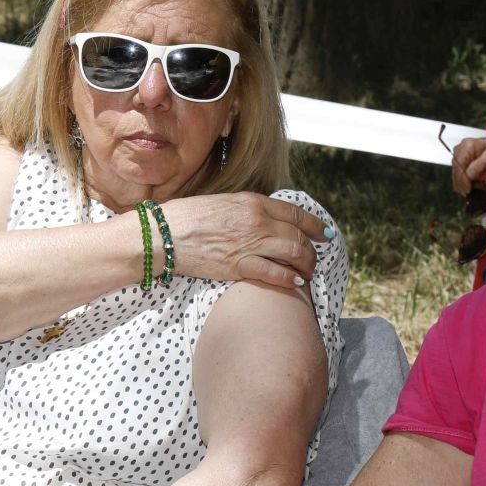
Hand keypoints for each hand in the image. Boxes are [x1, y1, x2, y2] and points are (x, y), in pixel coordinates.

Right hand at [158, 193, 328, 289]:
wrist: (161, 235)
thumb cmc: (186, 218)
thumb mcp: (222, 202)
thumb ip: (247, 209)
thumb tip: (265, 217)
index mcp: (252, 202)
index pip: (295, 213)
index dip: (314, 225)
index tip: (324, 233)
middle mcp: (256, 221)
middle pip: (298, 237)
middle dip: (312, 250)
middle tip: (314, 259)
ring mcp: (249, 244)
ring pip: (293, 254)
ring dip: (305, 266)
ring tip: (306, 273)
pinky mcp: (239, 266)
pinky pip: (274, 273)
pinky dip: (289, 279)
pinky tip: (295, 283)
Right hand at [452, 130, 485, 196]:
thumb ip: (481, 163)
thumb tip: (469, 174)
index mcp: (466, 146)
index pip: (459, 164)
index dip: (462, 178)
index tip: (467, 188)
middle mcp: (460, 152)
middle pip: (456, 171)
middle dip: (461, 184)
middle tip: (468, 194)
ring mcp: (459, 159)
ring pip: (456, 176)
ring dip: (462, 186)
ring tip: (470, 193)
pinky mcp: (461, 166)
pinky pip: (459, 178)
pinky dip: (464, 185)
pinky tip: (470, 190)